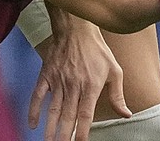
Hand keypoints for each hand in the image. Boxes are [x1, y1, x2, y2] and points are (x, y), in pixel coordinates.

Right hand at [30, 10, 128, 140]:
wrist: (75, 27)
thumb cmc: (97, 50)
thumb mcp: (114, 70)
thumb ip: (118, 95)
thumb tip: (126, 114)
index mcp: (91, 87)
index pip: (85, 115)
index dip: (82, 132)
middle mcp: (73, 86)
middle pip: (67, 116)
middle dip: (64, 135)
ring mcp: (58, 81)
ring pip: (53, 110)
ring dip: (49, 128)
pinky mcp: (46, 74)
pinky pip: (38, 95)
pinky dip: (34, 109)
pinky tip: (33, 123)